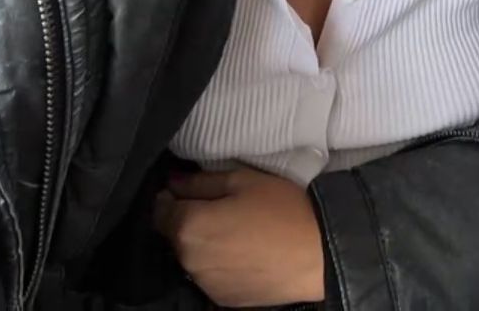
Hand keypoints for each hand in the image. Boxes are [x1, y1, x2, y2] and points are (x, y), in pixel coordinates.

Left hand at [153, 167, 324, 307]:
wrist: (318, 255)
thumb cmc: (281, 209)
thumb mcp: (242, 180)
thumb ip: (201, 181)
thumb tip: (173, 182)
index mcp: (191, 227)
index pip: (159, 211)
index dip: (170, 197)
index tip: (187, 189)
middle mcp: (190, 261)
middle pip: (175, 235)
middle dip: (188, 218)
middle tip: (218, 205)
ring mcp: (206, 284)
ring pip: (192, 256)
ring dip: (203, 242)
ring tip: (234, 228)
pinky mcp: (224, 300)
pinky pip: (210, 275)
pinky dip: (218, 262)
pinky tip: (242, 250)